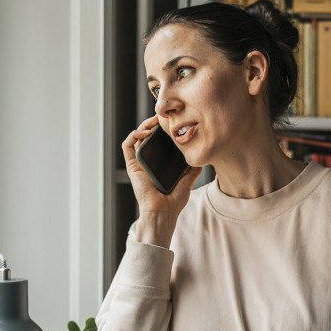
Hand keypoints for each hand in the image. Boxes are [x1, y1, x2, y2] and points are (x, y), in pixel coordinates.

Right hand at [122, 116, 201, 246]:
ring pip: (136, 138)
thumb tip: (202, 161)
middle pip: (146, 137)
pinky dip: (134, 135)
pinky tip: (146, 132)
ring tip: (154, 120)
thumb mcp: (187, 182)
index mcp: (158, 165)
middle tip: (164, 117)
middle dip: (153, 124)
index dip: (162, 131)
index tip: (172, 122)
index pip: (158, 143)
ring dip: (143, 125)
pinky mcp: (132, 166)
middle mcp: (147, 163)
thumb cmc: (173, 202)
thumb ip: (192, 171)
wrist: (162, 213)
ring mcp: (139, 164)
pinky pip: (127, 146)